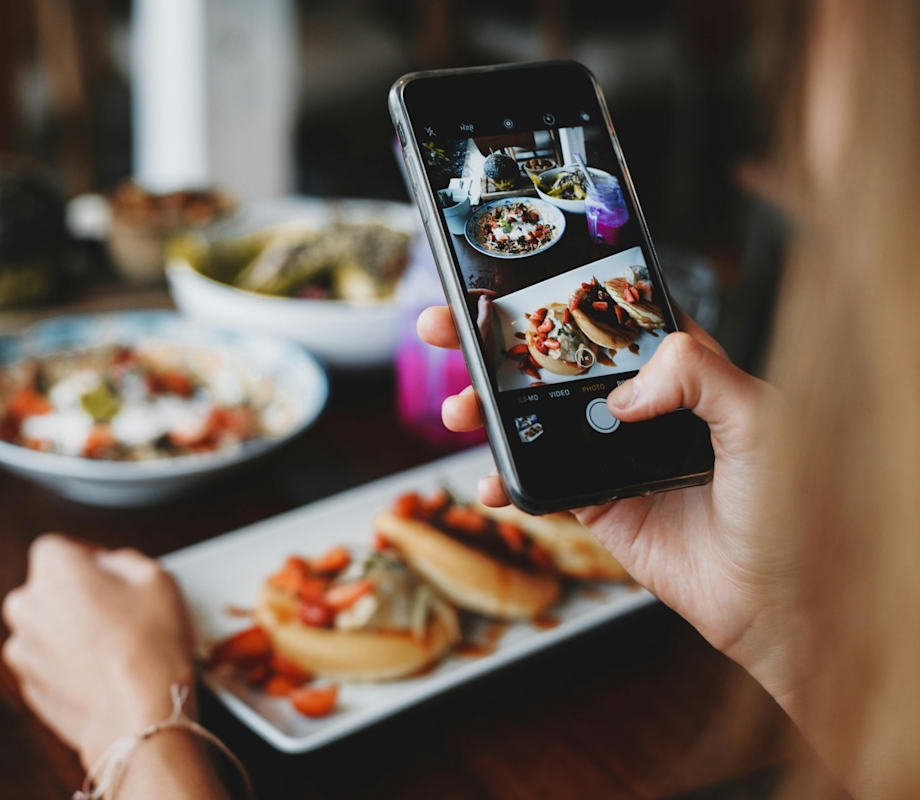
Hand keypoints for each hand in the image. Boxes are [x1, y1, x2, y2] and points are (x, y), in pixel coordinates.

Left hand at [2, 535, 195, 767]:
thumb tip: (111, 567)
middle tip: (119, 611)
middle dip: (78, 596)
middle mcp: (26, 605)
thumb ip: (123, 559)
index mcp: (53, 569)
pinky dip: (70, 665)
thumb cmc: (150, 645)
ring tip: (115, 647)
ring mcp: (23, 650)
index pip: (60, 548)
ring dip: (72, 632)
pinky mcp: (30, 688)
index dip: (88, 559)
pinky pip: (50, 664)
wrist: (140, 714)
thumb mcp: (156, 576)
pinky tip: (105, 673)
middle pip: (49, 589)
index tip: (111, 574)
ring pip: (48, 628)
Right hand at [417, 306, 800, 702]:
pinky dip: (503, 483)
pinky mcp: (597, 503)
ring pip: (533, 418)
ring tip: (457, 410)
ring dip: (484, 411)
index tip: (503, 280)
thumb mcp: (762, 420)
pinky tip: (488, 482)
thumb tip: (622, 391)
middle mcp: (642, 405)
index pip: (609, 314)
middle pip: (554, 360)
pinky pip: (538, 483)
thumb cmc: (792, 508)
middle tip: (445, 326)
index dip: (557, 292)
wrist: (777, 601)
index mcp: (683, 368)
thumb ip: (699, 375)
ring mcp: (612, 453)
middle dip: (492, 342)